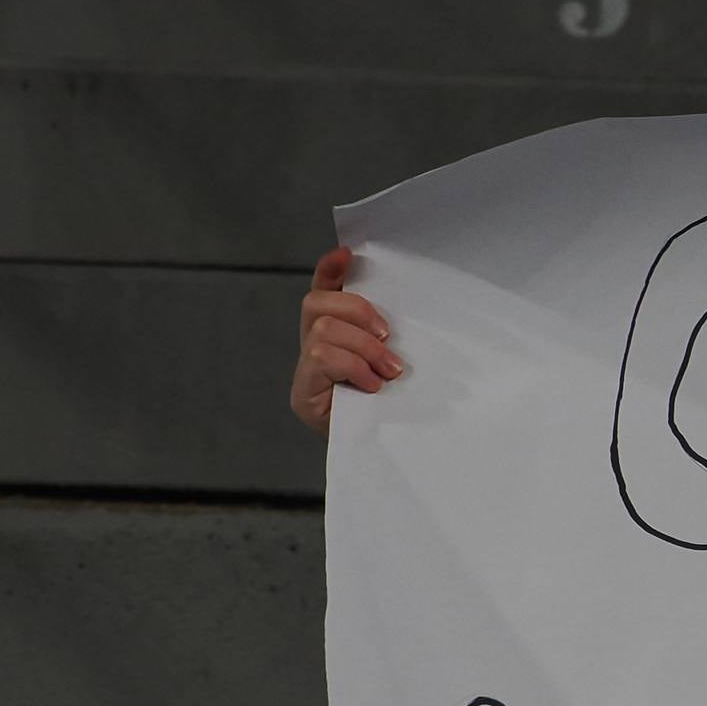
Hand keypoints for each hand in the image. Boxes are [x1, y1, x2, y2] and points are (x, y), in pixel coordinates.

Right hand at [290, 245, 400, 439]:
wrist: (380, 452)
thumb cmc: (392, 405)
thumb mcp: (395, 362)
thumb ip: (388, 337)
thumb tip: (403, 317)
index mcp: (335, 333)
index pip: (324, 290)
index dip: (330, 269)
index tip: (348, 253)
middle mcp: (311, 346)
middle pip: (317, 303)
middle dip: (358, 312)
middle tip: (389, 337)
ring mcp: (304, 371)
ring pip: (323, 330)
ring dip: (363, 347)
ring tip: (388, 371)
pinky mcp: (303, 394)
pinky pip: (322, 358)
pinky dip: (353, 367)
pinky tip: (372, 386)